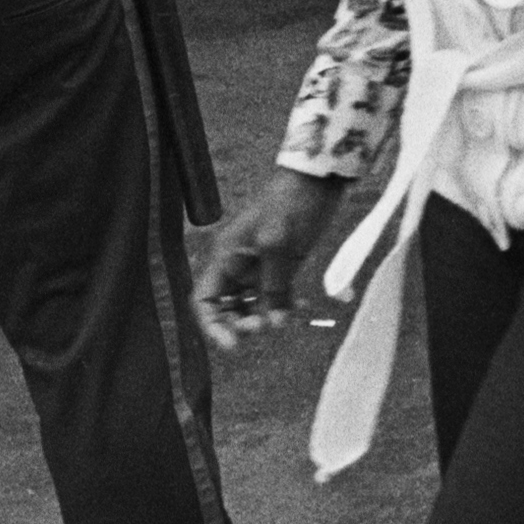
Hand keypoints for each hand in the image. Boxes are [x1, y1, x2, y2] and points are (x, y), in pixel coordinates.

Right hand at [194, 168, 349, 351]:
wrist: (319, 179)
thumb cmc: (292, 202)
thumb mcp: (278, 241)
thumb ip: (274, 283)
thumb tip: (274, 321)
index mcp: (225, 256)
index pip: (204, 300)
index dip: (211, 325)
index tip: (233, 344)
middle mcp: (237, 265)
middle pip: (226, 308)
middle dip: (239, 324)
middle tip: (262, 327)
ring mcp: (260, 266)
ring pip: (251, 306)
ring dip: (263, 318)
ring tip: (283, 320)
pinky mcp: (283, 266)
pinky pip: (276, 296)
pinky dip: (284, 307)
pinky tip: (299, 308)